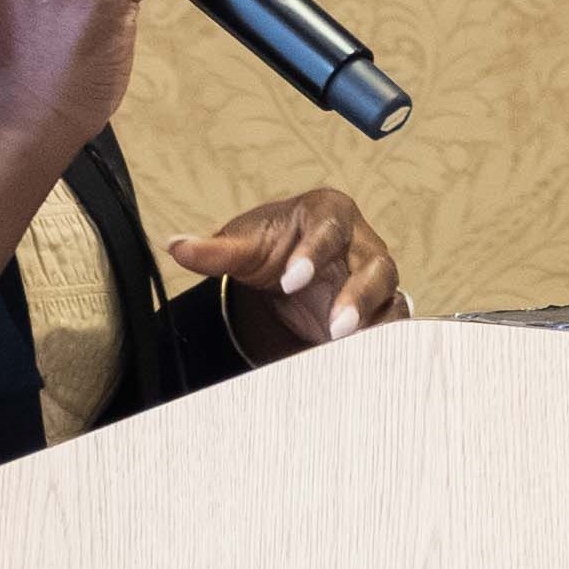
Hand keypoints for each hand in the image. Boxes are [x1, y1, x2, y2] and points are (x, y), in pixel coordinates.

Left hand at [171, 189, 400, 350]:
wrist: (292, 267)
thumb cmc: (275, 246)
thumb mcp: (243, 247)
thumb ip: (214, 251)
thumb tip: (176, 247)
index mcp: (328, 212)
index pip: (329, 227)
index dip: (314, 254)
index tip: (290, 281)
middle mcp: (360, 240)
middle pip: (373, 262)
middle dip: (357, 295)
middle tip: (335, 327)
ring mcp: (375, 273)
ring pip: (389, 292)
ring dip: (373, 319)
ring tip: (348, 345)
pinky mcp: (381, 304)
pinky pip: (393, 318)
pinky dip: (384, 337)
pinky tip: (368, 356)